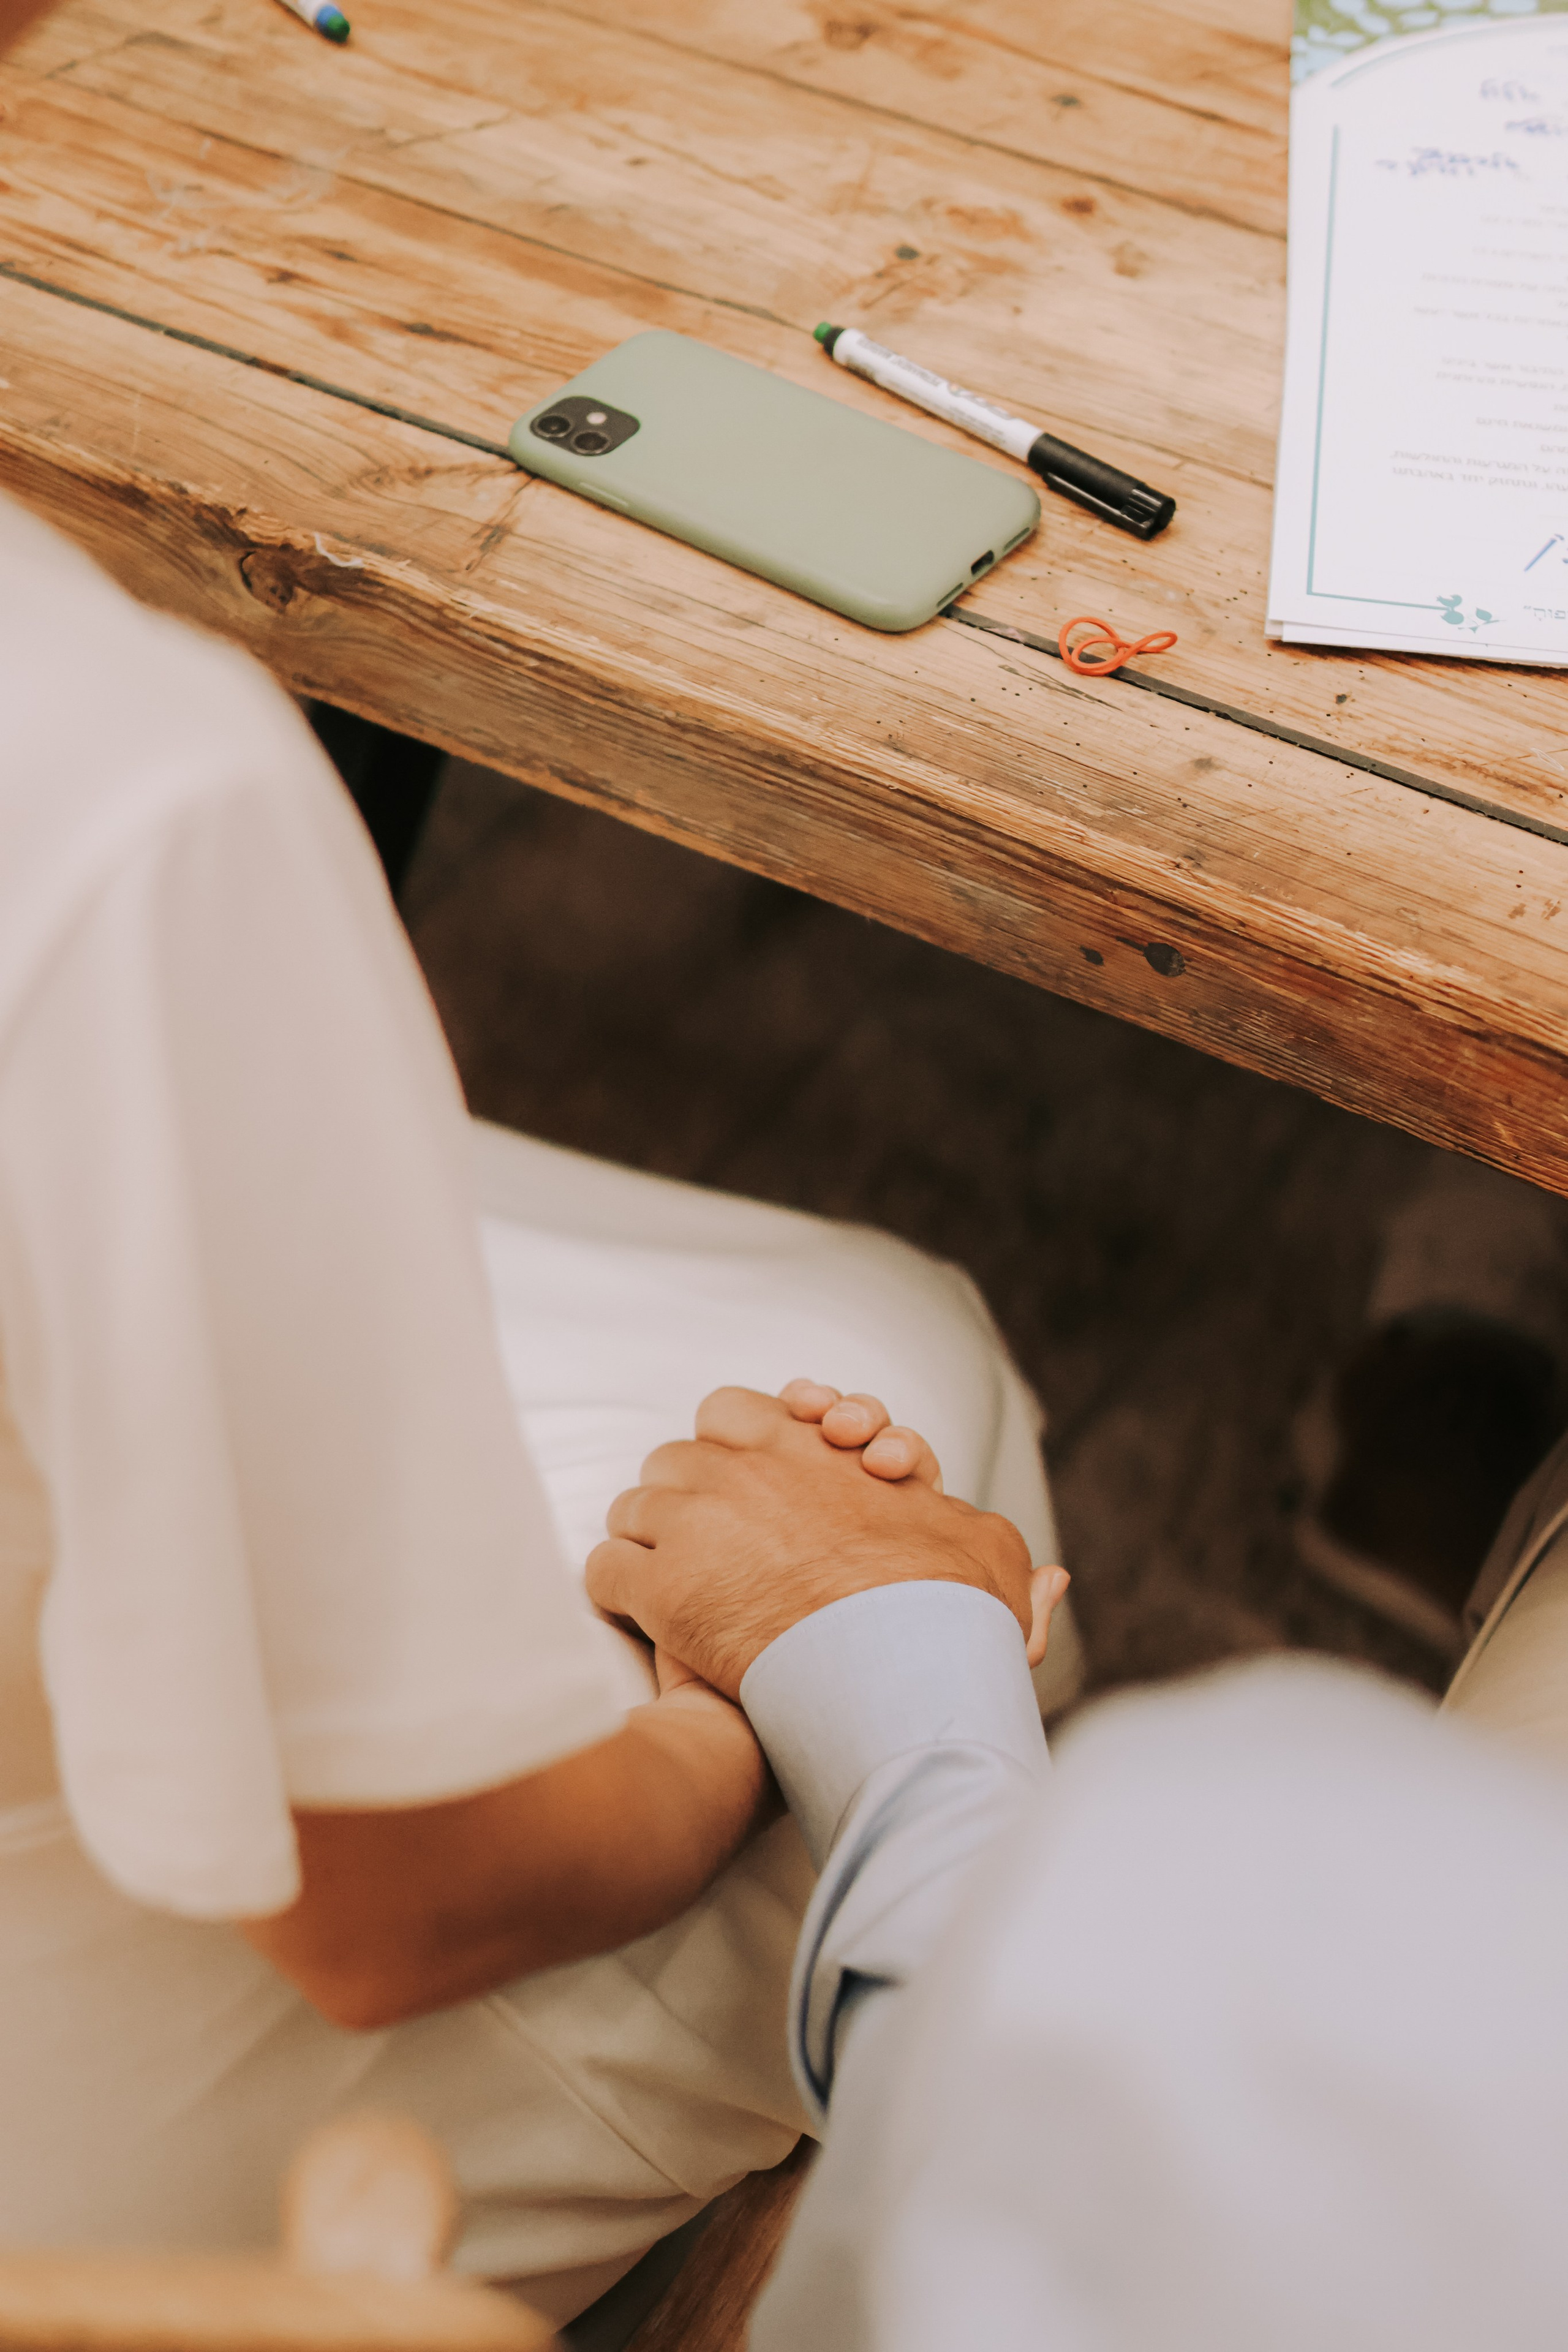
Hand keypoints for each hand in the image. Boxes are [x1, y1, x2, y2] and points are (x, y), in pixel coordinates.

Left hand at [587, 1387, 1067, 1698]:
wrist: (884, 1693)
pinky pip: (608, 1567)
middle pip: (689, 1447)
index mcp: (826, 1456)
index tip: (771, 1472)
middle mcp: (757, 1473)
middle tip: (713, 1525)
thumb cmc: (941, 1633)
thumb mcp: (995, 1581)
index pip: (768, 1409)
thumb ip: (1017, 1572)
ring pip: (639, 1501)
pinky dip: (616, 1585)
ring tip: (668, 1570)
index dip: (764, 1436)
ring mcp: (702, 1524)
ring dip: (650, 1530)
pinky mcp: (664, 1588)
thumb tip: (1056, 1578)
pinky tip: (638, 1609)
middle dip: (697, 1481)